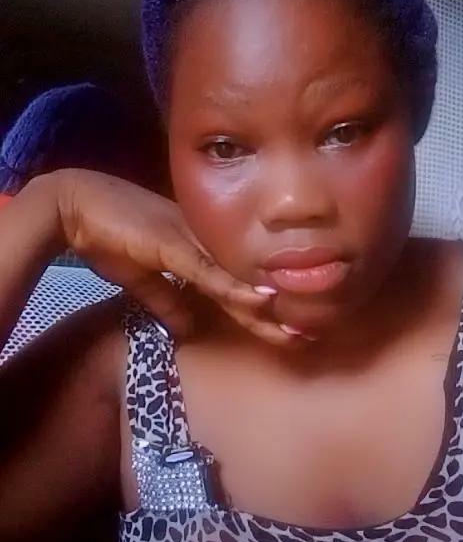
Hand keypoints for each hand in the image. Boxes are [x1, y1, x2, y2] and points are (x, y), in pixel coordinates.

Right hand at [54, 168, 292, 343]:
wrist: (77, 206)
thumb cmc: (109, 236)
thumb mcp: (141, 279)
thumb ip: (166, 302)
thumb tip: (188, 328)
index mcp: (197, 250)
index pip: (234, 284)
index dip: (258, 310)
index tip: (284, 331)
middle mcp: (202, 243)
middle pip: (244, 283)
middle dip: (273, 314)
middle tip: (306, 336)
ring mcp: (191, 240)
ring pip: (235, 279)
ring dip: (265, 307)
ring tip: (296, 328)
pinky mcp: (173, 242)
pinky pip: (208, 270)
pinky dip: (234, 287)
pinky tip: (261, 300)